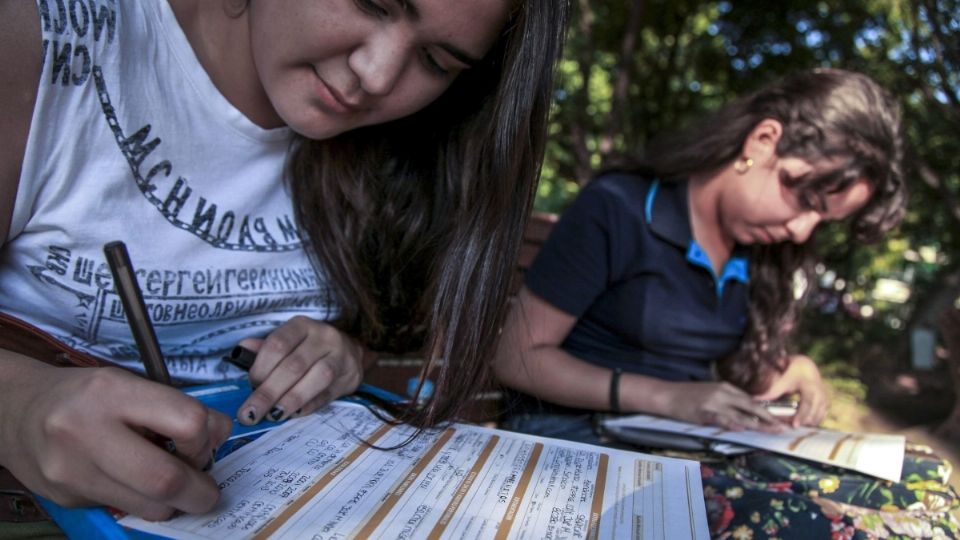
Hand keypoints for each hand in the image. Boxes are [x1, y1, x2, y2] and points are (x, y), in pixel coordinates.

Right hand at [0, 363, 231, 519]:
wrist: (16, 411)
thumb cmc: (86, 395)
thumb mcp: (129, 384)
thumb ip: (172, 409)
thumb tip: (217, 439)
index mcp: (113, 392)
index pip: (187, 422)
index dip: (209, 439)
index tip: (209, 444)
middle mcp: (88, 431)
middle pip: (167, 478)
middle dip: (200, 492)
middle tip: (208, 491)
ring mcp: (73, 470)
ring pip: (149, 506)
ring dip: (174, 504)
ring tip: (174, 486)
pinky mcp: (67, 498)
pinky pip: (124, 510)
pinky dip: (144, 504)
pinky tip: (138, 485)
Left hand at [237, 316, 366, 424]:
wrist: (349, 352)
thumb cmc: (309, 348)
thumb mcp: (289, 341)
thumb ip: (265, 349)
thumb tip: (242, 350)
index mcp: (302, 326)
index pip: (278, 344)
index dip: (261, 367)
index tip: (250, 385)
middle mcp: (323, 337)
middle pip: (294, 365)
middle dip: (269, 392)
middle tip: (251, 413)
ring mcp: (340, 357)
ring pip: (317, 378)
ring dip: (291, 400)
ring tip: (273, 416)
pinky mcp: (349, 378)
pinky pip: (328, 395)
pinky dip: (308, 407)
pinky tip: (293, 415)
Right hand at [657, 380, 783, 432]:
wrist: (666, 394)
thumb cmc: (687, 395)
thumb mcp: (710, 393)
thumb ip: (727, 401)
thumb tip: (745, 413)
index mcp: (725, 387)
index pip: (751, 400)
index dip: (767, 411)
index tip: (780, 419)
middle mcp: (722, 393)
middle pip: (751, 406)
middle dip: (769, 417)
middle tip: (784, 427)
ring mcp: (714, 402)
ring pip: (741, 414)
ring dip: (758, 424)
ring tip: (772, 431)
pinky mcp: (704, 412)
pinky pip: (722, 419)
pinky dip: (733, 424)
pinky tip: (744, 428)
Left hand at [755, 354, 827, 427]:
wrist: (806, 367)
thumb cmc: (793, 373)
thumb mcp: (783, 380)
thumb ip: (772, 391)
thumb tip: (755, 399)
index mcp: (810, 386)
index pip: (807, 403)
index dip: (802, 415)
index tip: (795, 425)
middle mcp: (820, 393)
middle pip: (814, 412)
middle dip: (804, 421)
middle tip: (792, 428)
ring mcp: (825, 398)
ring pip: (819, 415)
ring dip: (809, 422)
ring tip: (796, 426)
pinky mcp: (826, 403)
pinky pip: (821, 415)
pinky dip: (813, 421)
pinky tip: (804, 424)